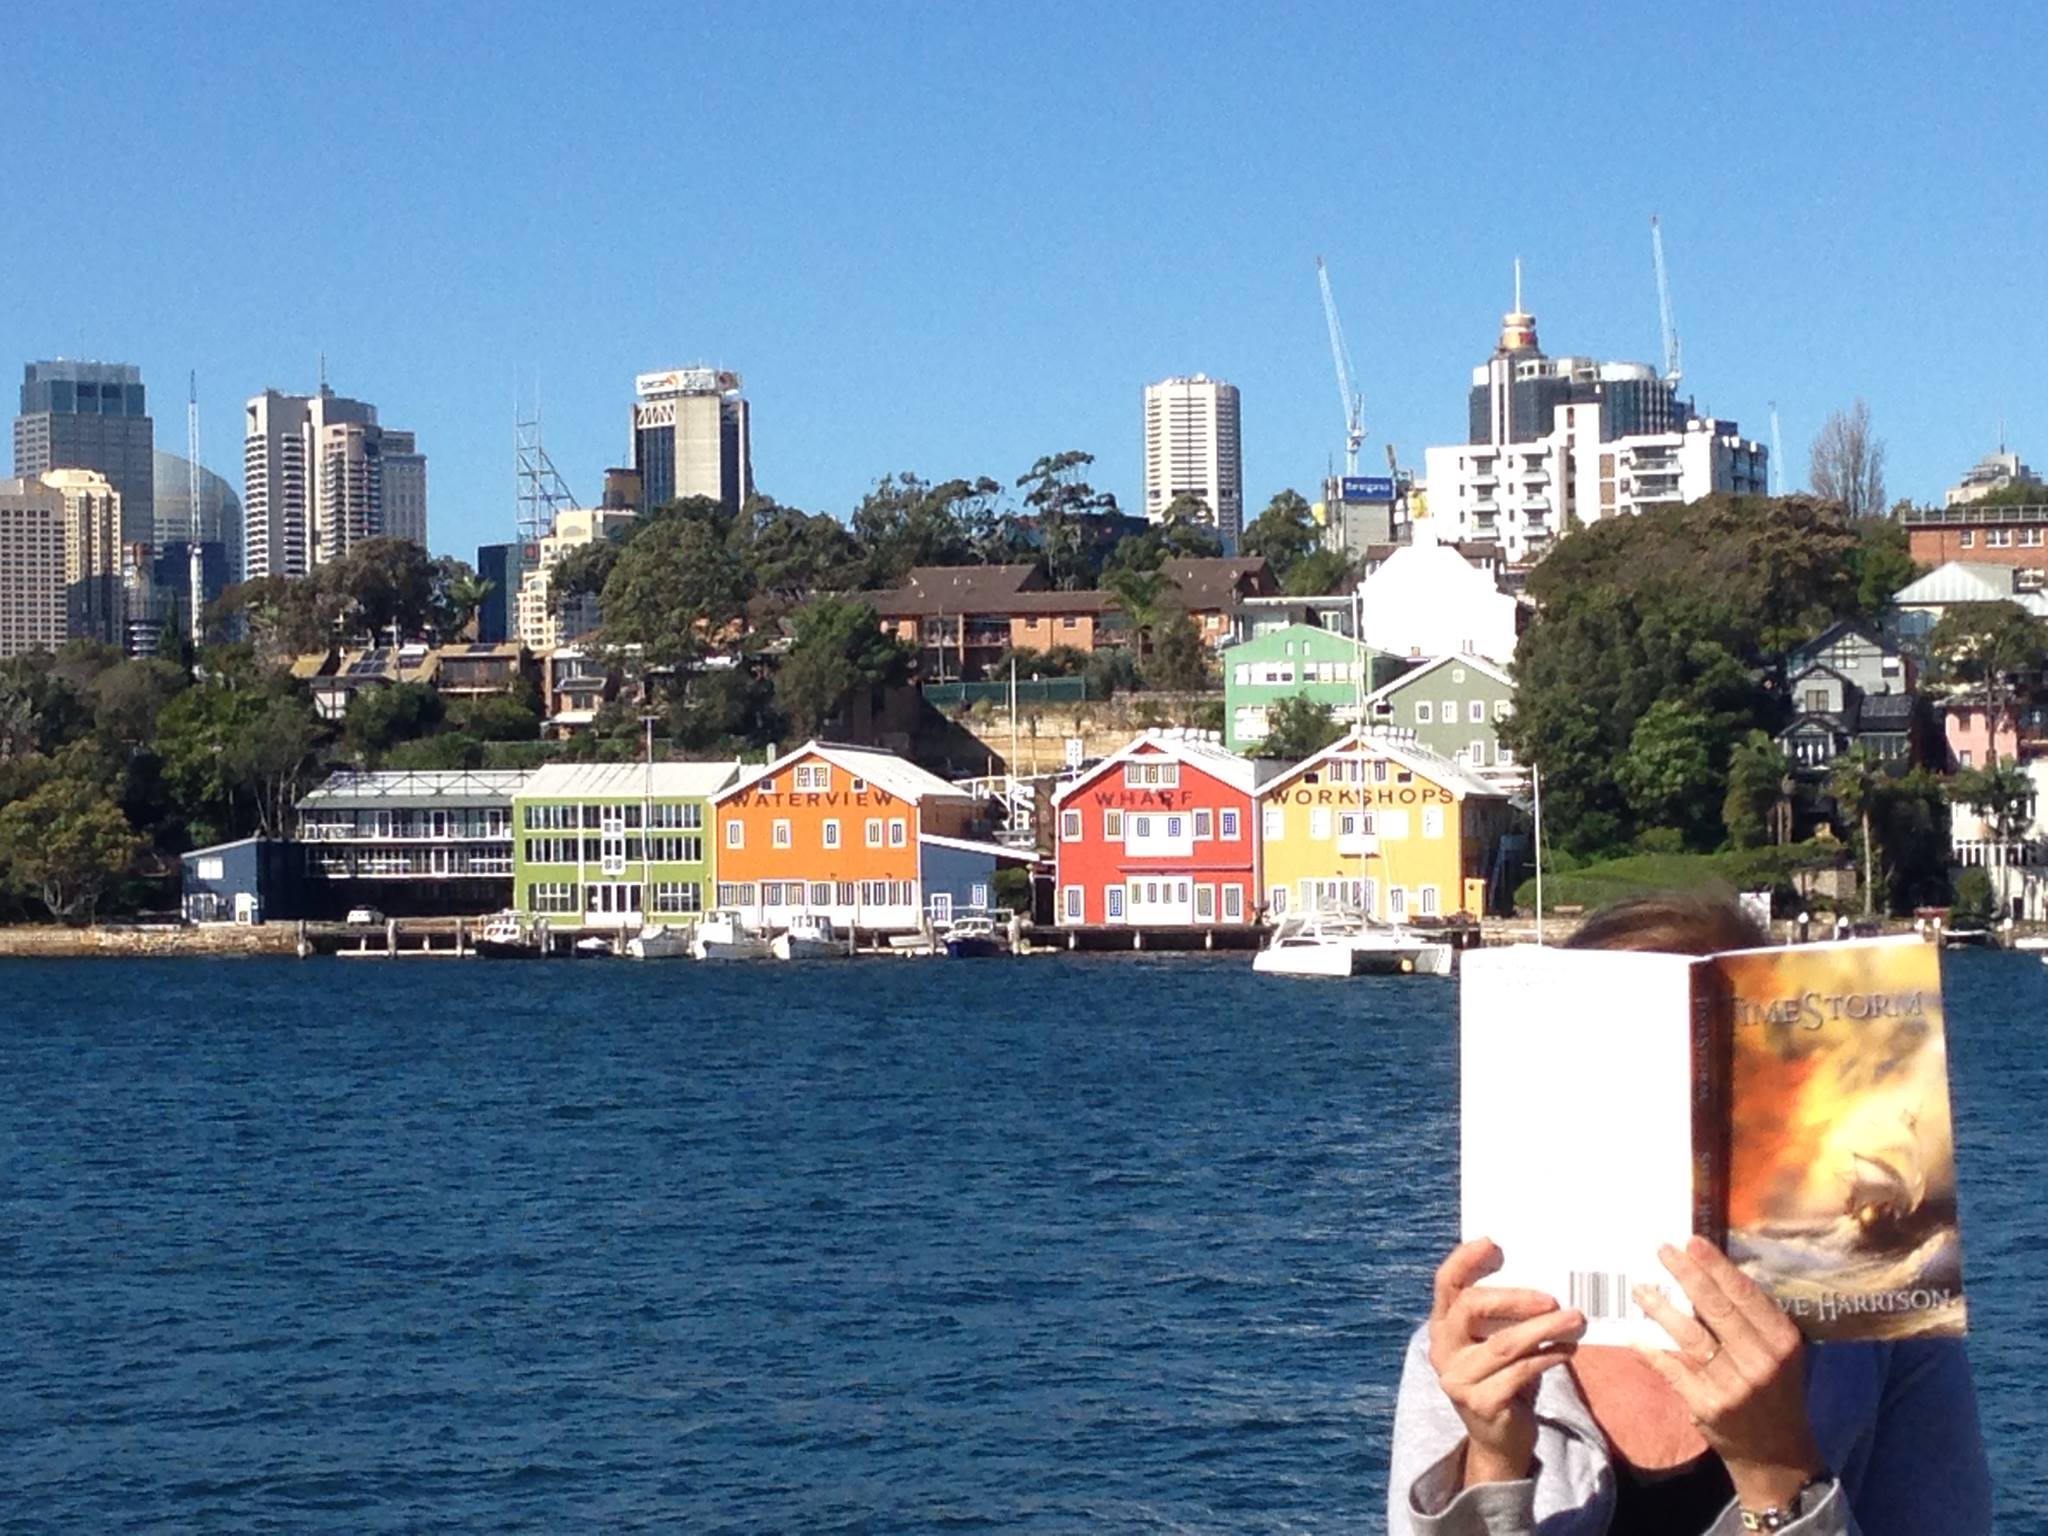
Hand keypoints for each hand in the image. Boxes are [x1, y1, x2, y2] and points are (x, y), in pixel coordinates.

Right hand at [1427, 1237, 1585, 1488]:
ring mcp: (1459, 1378)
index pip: (1446, 1283)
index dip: (1466, 1260)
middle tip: (1551, 1298)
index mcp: (1443, 1324)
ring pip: (1505, 1344)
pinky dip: (1549, 1358)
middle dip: (1514, 1297)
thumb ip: (1507, 1313)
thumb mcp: (1497, 1339)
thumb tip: (1549, 1274)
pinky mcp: (1481, 1403)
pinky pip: (1521, 1372)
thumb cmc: (1504, 1375)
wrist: (1500, 1438)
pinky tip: (1568, 1350)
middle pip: (1471, 1308)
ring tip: (1576, 1320)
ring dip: (1545, 1329)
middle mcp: (1443, 1348)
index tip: (1494, 1243)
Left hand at [1632, 1236, 1824, 1510]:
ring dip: (1661, 1308)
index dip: (1716, 1266)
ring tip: (1640, 1288)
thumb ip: (1755, 1320)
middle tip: (1662, 1250)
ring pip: (1690, 1336)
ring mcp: (1732, 1385)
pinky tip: (1634, 1336)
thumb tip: (1715, 1272)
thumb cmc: (1776, 1391)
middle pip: (1716, 1309)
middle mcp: (1760, 1362)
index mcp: (1782, 1341)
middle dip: (1686, 1275)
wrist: (1776, 1454)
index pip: (1746, 1295)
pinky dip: (1651, 1351)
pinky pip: (1672, 1369)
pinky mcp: (1706, 1405)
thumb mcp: (1780, 1354)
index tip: (1692, 1242)